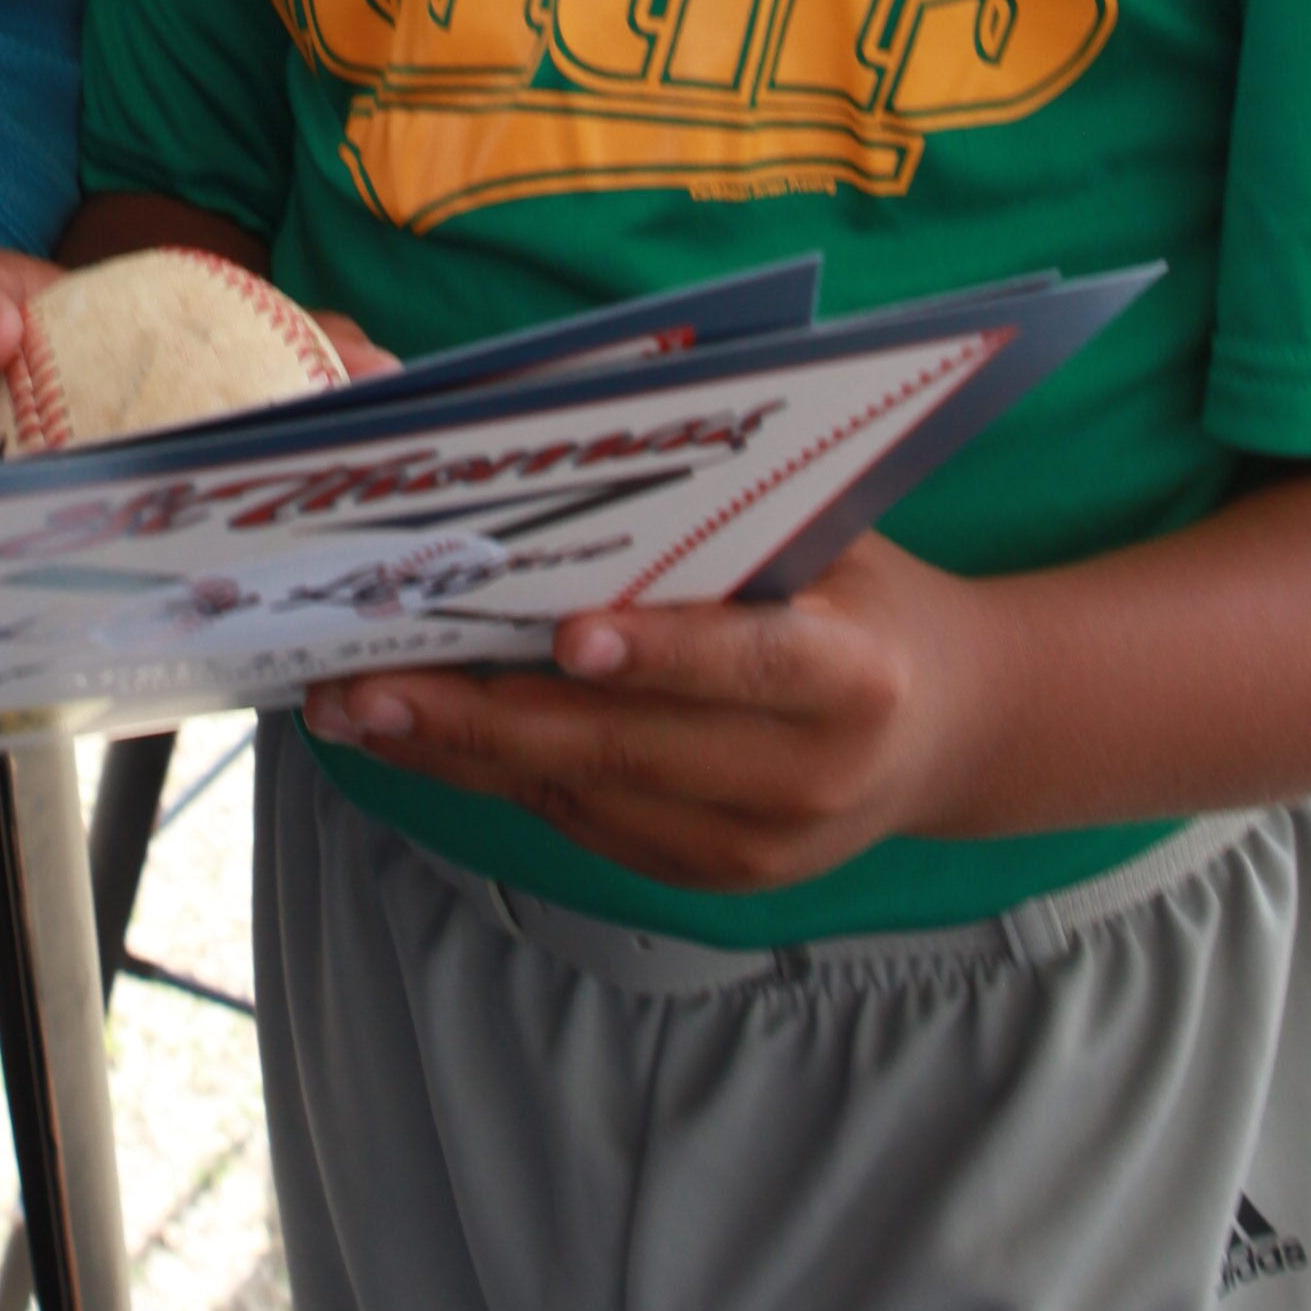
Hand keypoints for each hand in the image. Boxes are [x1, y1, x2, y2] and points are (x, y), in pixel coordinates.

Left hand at [302, 534, 990, 899]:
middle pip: (628, 748)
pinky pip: (584, 823)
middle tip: (371, 682)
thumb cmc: (864, 596)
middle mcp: (810, 777)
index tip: (566, 637)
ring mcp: (759, 847)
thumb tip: (569, 432)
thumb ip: (722, 513)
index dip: (662, 654)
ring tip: (355, 706)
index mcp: (858, 676)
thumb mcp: (827, 536)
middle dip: (485, 715)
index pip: (753, 667)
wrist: (955, 729)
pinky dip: (496, 776)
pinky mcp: (714, 878)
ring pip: (584, 795)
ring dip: (459, 753)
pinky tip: (417, 736)